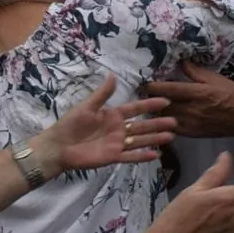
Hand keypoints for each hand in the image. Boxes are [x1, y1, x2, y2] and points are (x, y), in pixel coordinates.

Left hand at [34, 78, 178, 176]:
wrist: (58, 146)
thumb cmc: (70, 124)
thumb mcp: (87, 106)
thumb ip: (102, 94)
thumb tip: (114, 75)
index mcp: (112, 115)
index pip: (135, 108)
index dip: (149, 104)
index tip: (165, 101)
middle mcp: (118, 129)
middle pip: (142, 125)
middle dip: (158, 123)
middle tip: (175, 122)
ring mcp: (117, 144)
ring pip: (140, 140)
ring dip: (155, 138)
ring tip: (171, 136)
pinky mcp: (112, 157)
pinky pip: (130, 156)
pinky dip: (142, 156)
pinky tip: (156, 155)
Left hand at [141, 61, 233, 138]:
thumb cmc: (232, 93)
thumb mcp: (215, 78)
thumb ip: (195, 71)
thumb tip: (180, 61)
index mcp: (199, 92)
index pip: (170, 90)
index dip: (154, 87)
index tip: (143, 83)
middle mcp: (194, 109)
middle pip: (164, 105)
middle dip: (151, 100)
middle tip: (142, 94)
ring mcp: (193, 123)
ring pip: (167, 118)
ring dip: (157, 112)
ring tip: (148, 105)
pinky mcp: (195, 134)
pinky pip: (174, 129)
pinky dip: (166, 123)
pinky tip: (161, 118)